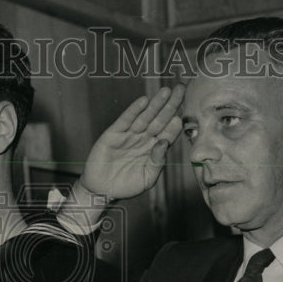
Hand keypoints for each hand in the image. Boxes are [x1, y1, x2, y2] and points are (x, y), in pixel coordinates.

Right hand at [79, 85, 183, 201]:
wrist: (101, 191)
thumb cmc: (126, 186)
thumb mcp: (147, 178)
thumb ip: (157, 161)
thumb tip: (164, 143)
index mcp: (154, 150)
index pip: (168, 134)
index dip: (174, 125)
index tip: (181, 117)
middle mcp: (144, 139)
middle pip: (160, 120)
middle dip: (170, 105)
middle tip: (181, 90)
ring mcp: (129, 135)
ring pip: (145, 117)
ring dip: (155, 104)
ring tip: (166, 91)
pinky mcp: (114, 134)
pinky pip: (126, 120)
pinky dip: (134, 110)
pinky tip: (144, 101)